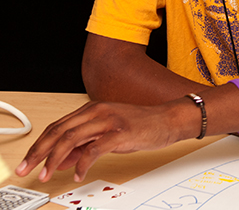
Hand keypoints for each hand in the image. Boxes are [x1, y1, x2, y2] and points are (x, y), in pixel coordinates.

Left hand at [15, 101, 177, 182]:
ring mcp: (108, 120)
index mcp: (92, 109)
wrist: (166, 120)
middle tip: (27, 168)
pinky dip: (82, 163)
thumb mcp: (107, 134)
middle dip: (39, 152)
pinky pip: (94, 148)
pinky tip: (78, 173)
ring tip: (48, 174)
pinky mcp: (120, 132)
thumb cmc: (139, 125)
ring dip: (55, 158)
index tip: (28, 160)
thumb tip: (61, 159)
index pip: (57, 126)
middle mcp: (97, 111)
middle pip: (59, 131)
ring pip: (72, 138)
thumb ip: (83, 144)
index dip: (39, 144)